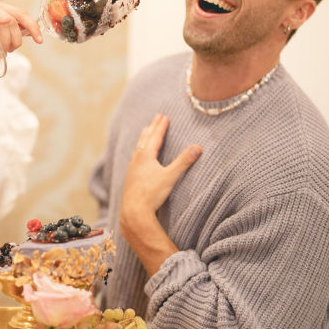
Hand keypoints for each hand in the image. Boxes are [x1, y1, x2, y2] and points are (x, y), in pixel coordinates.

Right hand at [0, 0, 43, 61]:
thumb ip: (9, 33)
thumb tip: (29, 32)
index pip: (20, 13)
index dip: (32, 26)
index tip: (40, 40)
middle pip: (15, 15)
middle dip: (20, 34)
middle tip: (14, 48)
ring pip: (3, 18)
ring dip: (7, 36)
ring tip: (4, 49)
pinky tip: (4, 21)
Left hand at [119, 113, 201, 274]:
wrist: (133, 212)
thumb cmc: (152, 194)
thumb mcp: (171, 176)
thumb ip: (184, 161)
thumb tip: (198, 147)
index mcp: (146, 157)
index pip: (155, 137)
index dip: (161, 126)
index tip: (164, 116)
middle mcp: (137, 160)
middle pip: (145, 139)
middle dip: (152, 127)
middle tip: (156, 117)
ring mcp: (132, 169)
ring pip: (138, 148)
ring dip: (143, 138)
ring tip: (145, 131)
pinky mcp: (130, 179)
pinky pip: (134, 158)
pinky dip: (138, 151)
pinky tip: (138, 156)